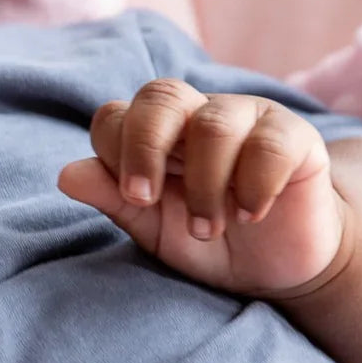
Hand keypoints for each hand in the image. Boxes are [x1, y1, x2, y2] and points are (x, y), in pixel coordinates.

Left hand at [58, 80, 350, 296]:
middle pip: (161, 95)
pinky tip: (252, 214)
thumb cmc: (207, 239)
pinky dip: (255, 184)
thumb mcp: (152, 228)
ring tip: (207, 229)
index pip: (118, 115)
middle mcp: (197, 114)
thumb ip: (113, 199)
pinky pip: (270, 144)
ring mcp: (247, 119)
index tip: (133, 197)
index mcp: (155, 133)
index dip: (116, 150)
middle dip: (145, 146)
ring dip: (204, 186)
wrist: (276, 267)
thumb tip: (66, 175)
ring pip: (214, 125)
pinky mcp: (295, 136)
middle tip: (147, 199)